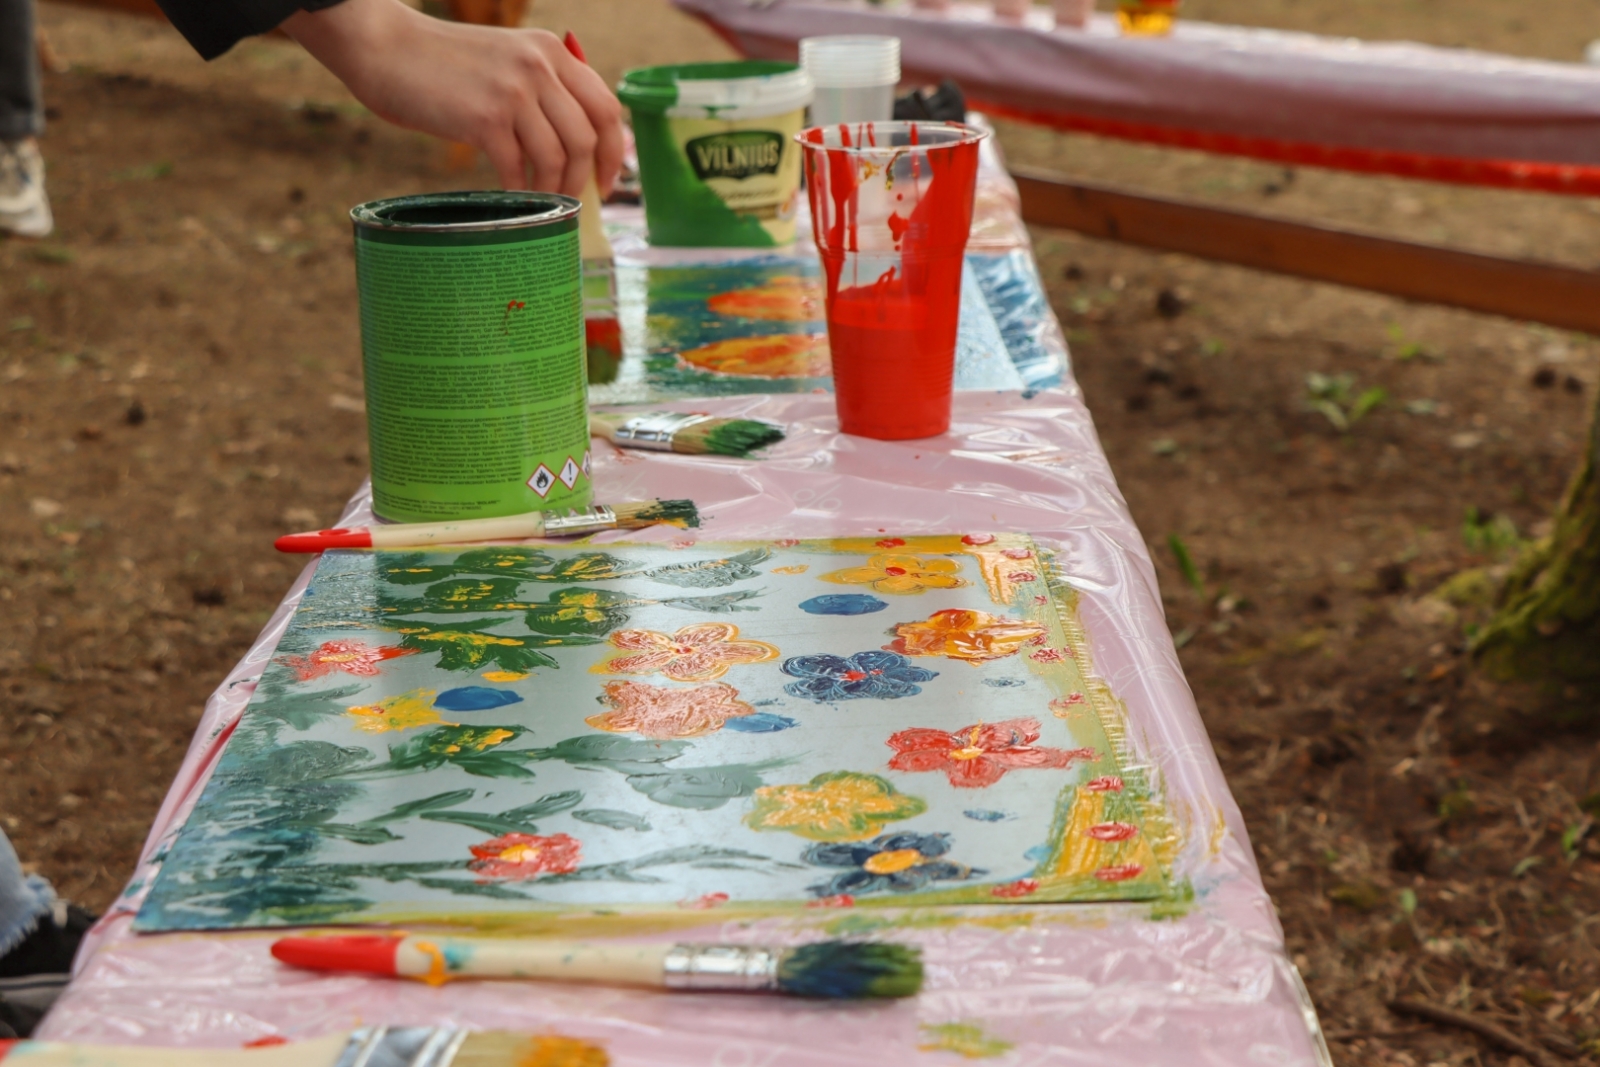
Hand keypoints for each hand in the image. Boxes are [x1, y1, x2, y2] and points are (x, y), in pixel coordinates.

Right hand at [283, 0, 623, 196]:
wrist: (387, 48)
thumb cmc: (445, 65)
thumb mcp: (507, 60)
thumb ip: (542, 89)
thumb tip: (575, 147)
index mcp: (552, 51)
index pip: (606, 105)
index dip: (613, 149)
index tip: (606, 178)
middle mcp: (540, 67)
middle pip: (587, 136)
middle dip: (587, 177)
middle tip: (577, 201)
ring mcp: (513, 91)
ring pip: (558, 156)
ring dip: (555, 189)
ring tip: (543, 203)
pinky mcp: (484, 118)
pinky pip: (518, 168)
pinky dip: (521, 191)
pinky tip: (514, 199)